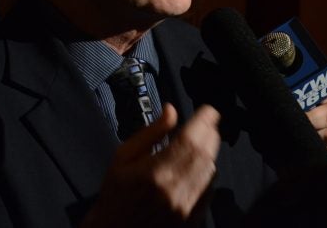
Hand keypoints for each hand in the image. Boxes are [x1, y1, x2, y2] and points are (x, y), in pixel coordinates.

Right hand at [81, 103, 220, 227]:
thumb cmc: (115, 196)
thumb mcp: (123, 157)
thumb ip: (151, 132)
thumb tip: (170, 110)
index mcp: (156, 172)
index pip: (191, 138)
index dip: (204, 120)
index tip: (208, 111)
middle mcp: (175, 189)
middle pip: (205, 153)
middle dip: (209, 133)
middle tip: (206, 123)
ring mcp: (186, 206)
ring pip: (211, 170)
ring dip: (209, 153)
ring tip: (199, 144)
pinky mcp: (192, 217)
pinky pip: (210, 189)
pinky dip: (208, 174)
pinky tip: (196, 168)